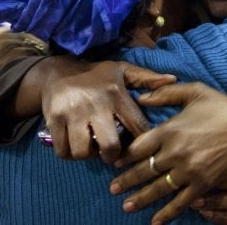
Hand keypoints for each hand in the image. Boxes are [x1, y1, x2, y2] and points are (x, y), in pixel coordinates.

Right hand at [37, 57, 175, 162]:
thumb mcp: (122, 71)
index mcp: (116, 94)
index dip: (141, 141)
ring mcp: (72, 113)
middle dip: (112, 156)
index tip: (139, 146)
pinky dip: (70, 155)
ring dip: (89, 156)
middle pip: (109, 145)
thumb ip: (146, 78)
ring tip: (92, 148)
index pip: (137, 126)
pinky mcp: (54, 121)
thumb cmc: (96, 75)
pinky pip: (63, 151)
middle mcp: (95, 104)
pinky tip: (75, 147)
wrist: (56, 72)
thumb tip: (172, 79)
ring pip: (84, 152)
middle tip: (111, 153)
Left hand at [110, 82, 226, 223]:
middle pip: (143, 170)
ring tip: (126, 206)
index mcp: (169, 130)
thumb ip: (166, 93)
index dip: (125, 156)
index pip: (138, 147)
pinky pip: (180, 201)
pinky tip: (155, 221)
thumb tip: (141, 98)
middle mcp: (174, 152)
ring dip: (140, 199)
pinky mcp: (202, 184)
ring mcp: (188, 170)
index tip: (116, 162)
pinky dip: (167, 213)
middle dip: (126, 181)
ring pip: (157, 188)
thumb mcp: (194, 91)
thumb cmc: (222, 108)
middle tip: (113, 189)